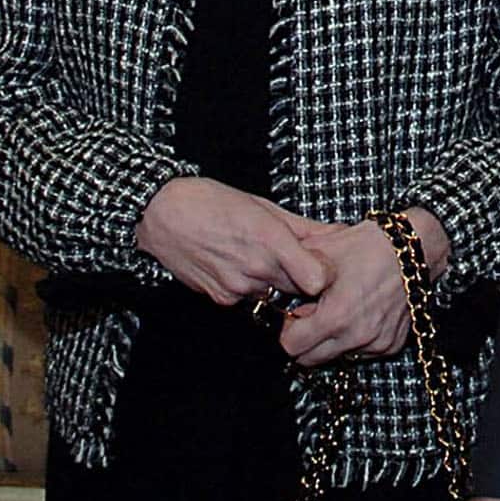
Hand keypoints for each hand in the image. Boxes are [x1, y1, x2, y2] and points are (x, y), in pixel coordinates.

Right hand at [133, 175, 330, 307]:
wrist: (159, 214)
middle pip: (298, 288)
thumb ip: (305, 227)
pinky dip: (250, 286)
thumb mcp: (264, 206)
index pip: (316, 280)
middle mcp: (255, 269)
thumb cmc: (211, 201)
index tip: (322, 265)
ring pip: (273, 294)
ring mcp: (236, 287)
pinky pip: (249, 299)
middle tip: (296, 260)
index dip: (324, 275)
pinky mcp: (221, 298)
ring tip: (259, 256)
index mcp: (269, 240)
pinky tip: (238, 264)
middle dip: (302, 277)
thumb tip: (340, 234)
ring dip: (275, 281)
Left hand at [277, 208, 450, 366]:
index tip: (295, 314)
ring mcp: (376, 343)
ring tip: (340, 309)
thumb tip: (270, 288)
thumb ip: (290, 274)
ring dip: (332, 340)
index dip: (288, 330)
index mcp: (336, 316)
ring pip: (337, 357)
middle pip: (310, 360)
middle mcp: (357, 337)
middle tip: (313, 315)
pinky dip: (355, 338)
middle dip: (306, 341)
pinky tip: (360, 313)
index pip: (291, 347)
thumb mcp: (321, 250)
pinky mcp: (391, 344)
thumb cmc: (367, 246)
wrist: (414, 249)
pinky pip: (361, 352)